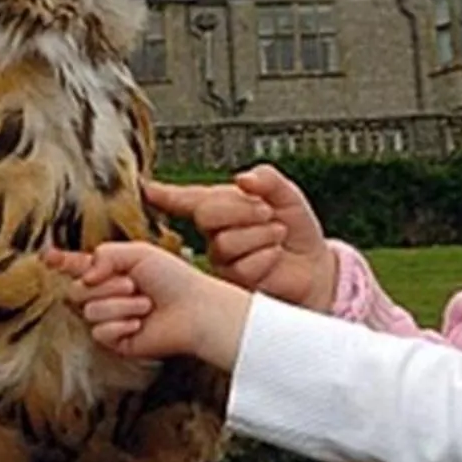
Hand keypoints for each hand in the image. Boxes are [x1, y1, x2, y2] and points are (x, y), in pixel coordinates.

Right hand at [44, 241, 250, 370]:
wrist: (193, 310)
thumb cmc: (172, 278)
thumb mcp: (138, 253)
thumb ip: (104, 254)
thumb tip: (83, 274)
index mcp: (109, 270)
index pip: (76, 266)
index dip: (60, 262)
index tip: (47, 257)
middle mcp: (105, 294)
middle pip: (76, 290)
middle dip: (105, 286)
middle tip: (133, 285)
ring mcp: (109, 318)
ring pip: (90, 311)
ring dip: (120, 306)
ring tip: (146, 305)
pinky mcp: (115, 341)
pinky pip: (99, 332)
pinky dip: (121, 325)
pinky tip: (139, 324)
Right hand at [149, 165, 338, 311]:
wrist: (315, 267)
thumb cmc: (296, 230)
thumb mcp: (288, 196)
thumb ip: (268, 180)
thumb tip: (243, 178)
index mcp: (222, 205)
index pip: (188, 198)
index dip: (165, 195)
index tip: (147, 190)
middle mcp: (215, 232)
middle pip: (208, 213)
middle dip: (241, 209)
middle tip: (267, 212)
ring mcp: (221, 258)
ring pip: (227, 242)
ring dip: (260, 235)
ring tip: (277, 235)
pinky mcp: (232, 283)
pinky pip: (243, 266)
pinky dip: (267, 257)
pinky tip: (275, 257)